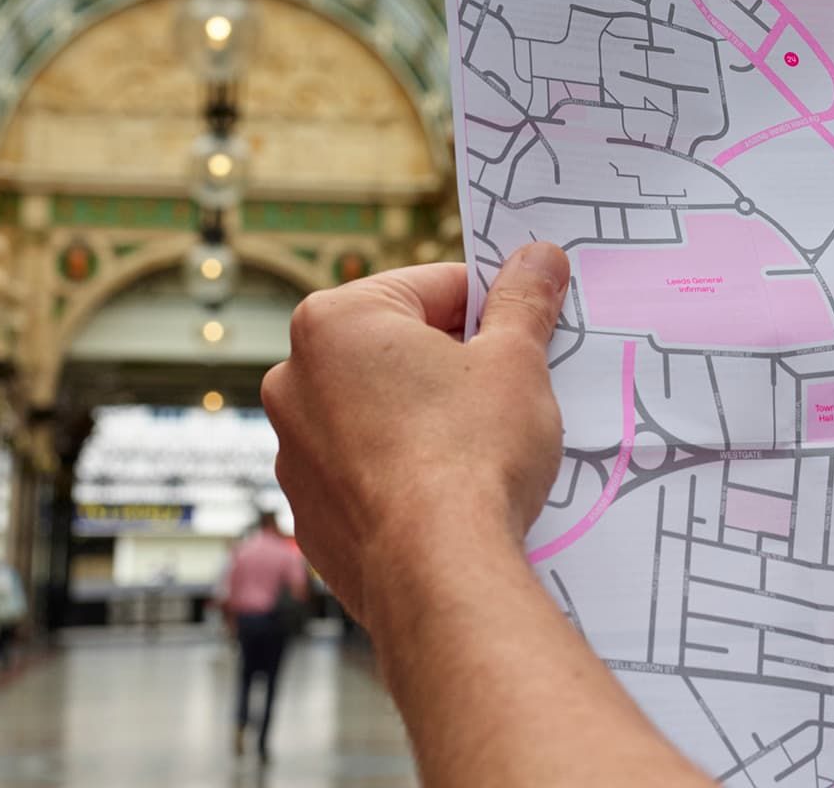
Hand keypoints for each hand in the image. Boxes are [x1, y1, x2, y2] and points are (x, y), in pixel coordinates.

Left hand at [258, 243, 569, 622]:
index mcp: (335, 322)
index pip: (435, 286)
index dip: (492, 309)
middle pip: (398, 347)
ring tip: (479, 449)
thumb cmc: (472, 456)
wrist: (438, 575)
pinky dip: (402, 474)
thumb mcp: (516, 360)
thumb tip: (539, 259)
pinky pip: (365, 472)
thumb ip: (524, 301)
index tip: (524, 332)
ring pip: (378, 411)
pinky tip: (447, 495)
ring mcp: (294, 452)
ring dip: (424, 417)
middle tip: (508, 393)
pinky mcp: (310, 513)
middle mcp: (295, 380)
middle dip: (453, 364)